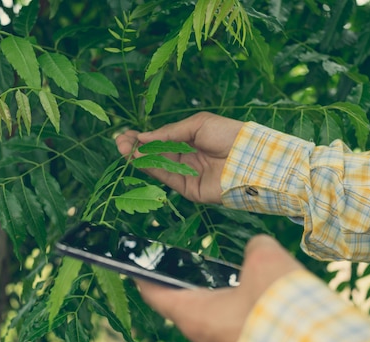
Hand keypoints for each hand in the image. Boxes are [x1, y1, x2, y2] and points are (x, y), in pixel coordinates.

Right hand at [116, 112, 242, 203]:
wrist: (250, 157)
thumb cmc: (229, 135)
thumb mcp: (198, 124)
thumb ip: (170, 132)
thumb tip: (144, 137)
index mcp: (191, 140)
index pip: (161, 140)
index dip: (143, 138)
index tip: (126, 135)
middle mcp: (186, 158)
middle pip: (156, 154)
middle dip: (136, 148)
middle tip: (119, 142)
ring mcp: (187, 174)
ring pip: (158, 166)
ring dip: (139, 158)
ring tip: (123, 149)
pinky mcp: (189, 189)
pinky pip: (167, 177)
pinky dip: (152, 168)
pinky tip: (139, 158)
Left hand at [137, 235, 304, 341]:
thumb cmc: (280, 308)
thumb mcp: (265, 260)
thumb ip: (253, 248)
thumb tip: (256, 250)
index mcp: (196, 317)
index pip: (156, 295)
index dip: (142, 278)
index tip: (133, 268)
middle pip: (187, 310)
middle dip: (195, 289)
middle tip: (204, 270)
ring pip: (215, 326)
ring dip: (223, 306)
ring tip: (244, 286)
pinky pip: (237, 338)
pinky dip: (244, 322)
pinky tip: (264, 308)